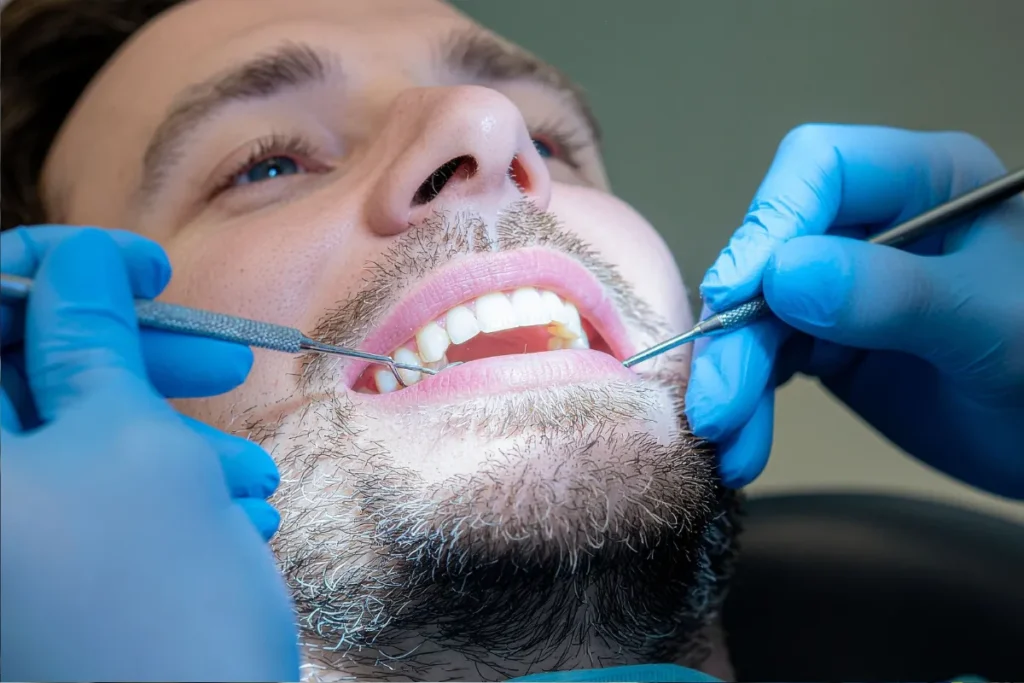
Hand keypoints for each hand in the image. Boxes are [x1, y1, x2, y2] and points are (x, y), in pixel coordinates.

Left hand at [0, 230, 298, 680]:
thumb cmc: (154, 600)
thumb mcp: (132, 442)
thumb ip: (89, 335)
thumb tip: (78, 256)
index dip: (59, 266)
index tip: (150, 265)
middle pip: (27, 378)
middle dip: (133, 365)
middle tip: (222, 360)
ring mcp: (6, 546)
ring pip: (72, 447)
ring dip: (167, 443)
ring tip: (250, 476)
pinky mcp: (38, 582)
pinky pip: (88, 505)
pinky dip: (160, 498)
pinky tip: (232, 518)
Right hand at [685, 125, 1023, 497]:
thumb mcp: (992, 325)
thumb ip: (896, 294)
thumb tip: (783, 275)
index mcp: (925, 183)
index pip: (820, 171)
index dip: (769, 224)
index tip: (736, 292)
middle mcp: (873, 227)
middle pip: (773, 254)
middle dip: (740, 330)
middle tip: (719, 401)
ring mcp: (845, 286)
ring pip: (758, 315)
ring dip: (736, 378)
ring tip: (728, 440)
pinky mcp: (828, 342)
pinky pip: (768, 360)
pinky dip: (751, 402)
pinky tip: (745, 443)